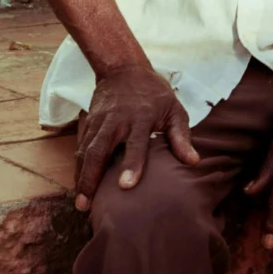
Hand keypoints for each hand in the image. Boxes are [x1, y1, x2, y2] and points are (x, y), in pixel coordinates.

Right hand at [75, 64, 198, 210]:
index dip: (132, 165)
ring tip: (80, 203)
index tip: (126, 186)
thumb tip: (193, 161)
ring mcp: (99, 123)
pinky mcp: (89, 124)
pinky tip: (79, 186)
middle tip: (87, 205)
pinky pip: (81, 148)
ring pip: (85, 152)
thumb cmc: (154, 93)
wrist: (123, 69)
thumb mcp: (174, 109)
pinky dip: (78, 168)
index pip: (135, 144)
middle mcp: (116, 121)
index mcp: (140, 118)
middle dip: (91, 178)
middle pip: (99, 152)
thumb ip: (181, 136)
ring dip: (81, 177)